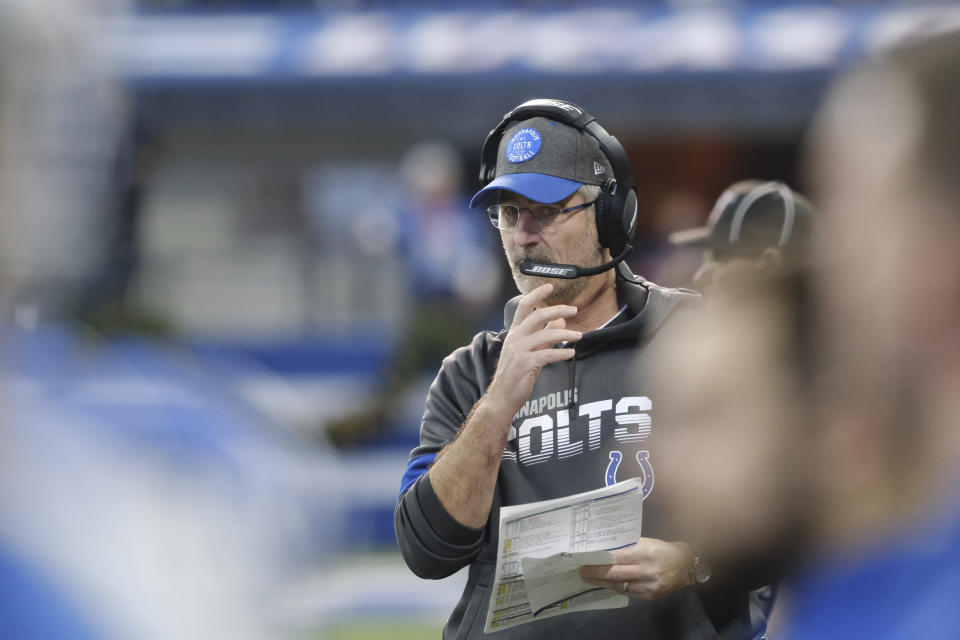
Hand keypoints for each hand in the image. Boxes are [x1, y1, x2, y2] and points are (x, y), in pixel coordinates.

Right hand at [485, 283, 581, 417]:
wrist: (502, 397)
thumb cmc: (515, 374)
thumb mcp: (528, 352)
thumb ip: (543, 337)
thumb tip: (560, 323)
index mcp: (514, 333)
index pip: (524, 307)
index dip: (536, 295)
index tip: (550, 286)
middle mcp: (515, 338)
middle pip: (537, 316)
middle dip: (558, 310)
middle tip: (573, 310)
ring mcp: (519, 351)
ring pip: (546, 335)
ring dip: (565, 334)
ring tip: (579, 336)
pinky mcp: (526, 364)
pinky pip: (548, 354)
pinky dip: (561, 353)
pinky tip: (570, 353)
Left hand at [578, 538, 694, 600]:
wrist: (684, 565)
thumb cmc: (661, 550)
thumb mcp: (645, 542)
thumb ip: (626, 546)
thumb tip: (604, 549)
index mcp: (644, 553)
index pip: (617, 558)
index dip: (600, 561)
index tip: (585, 560)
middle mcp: (646, 571)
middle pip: (616, 574)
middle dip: (596, 574)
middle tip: (582, 572)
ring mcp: (648, 585)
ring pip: (620, 586)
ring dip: (603, 583)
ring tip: (590, 579)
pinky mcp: (650, 596)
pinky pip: (628, 593)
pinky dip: (616, 588)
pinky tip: (606, 584)